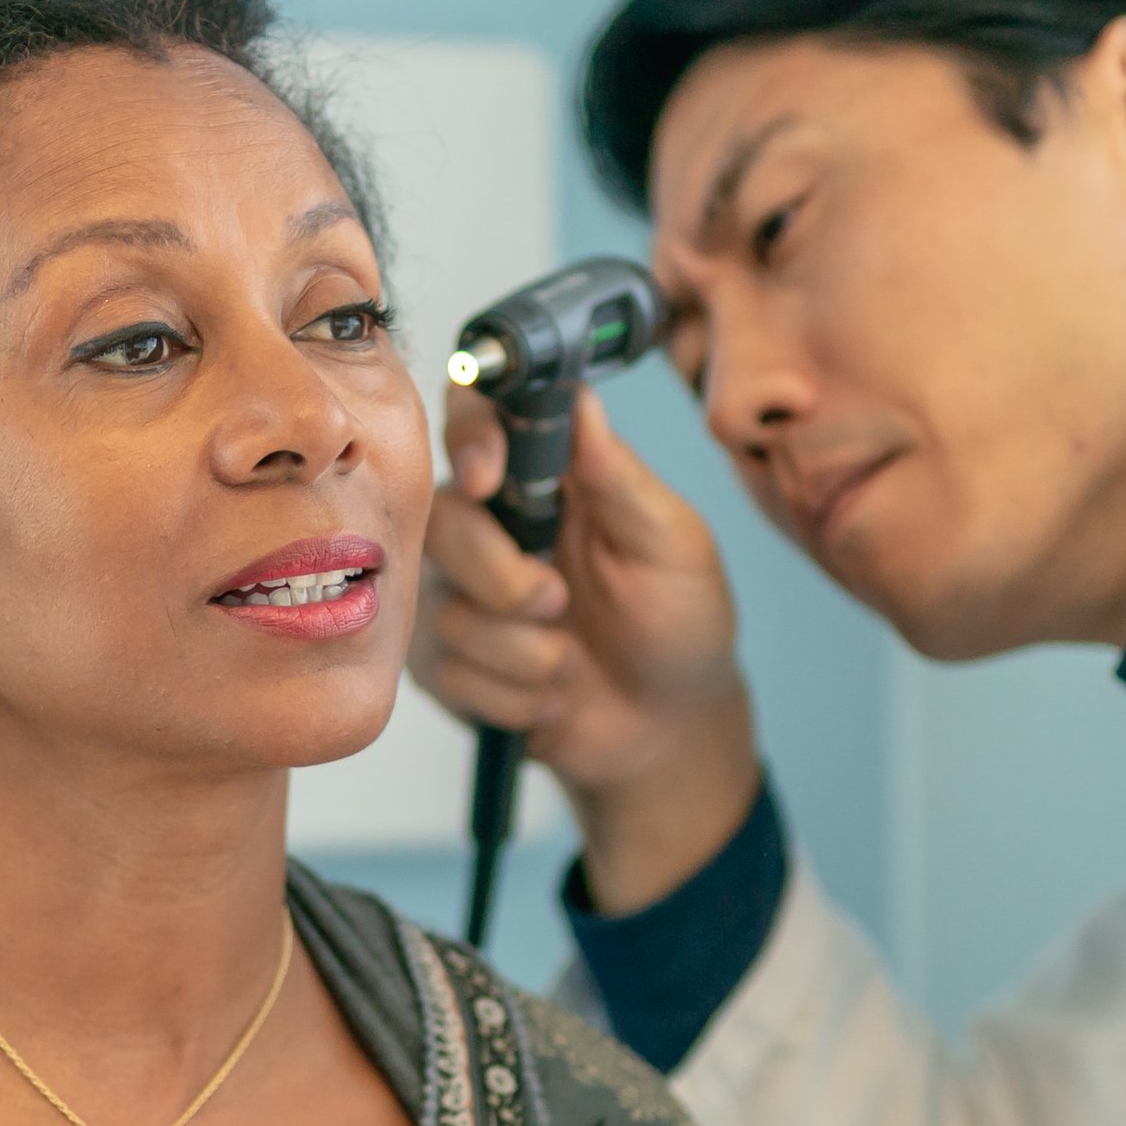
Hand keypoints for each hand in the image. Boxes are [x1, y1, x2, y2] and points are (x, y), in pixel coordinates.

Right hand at [417, 382, 761, 911]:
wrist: (666, 727)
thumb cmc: (680, 622)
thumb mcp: (670, 543)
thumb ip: (618, 476)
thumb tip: (579, 399)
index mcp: (546, 476)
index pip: (476, 418)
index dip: (469, 438)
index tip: (489, 480)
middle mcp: (491, 524)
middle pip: (445, 522)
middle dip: (502, 578)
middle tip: (561, 604)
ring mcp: (459, 593)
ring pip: (445, 609)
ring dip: (521, 651)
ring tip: (571, 664)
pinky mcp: (445, 661)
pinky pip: (445, 671)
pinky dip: (509, 694)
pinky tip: (550, 697)